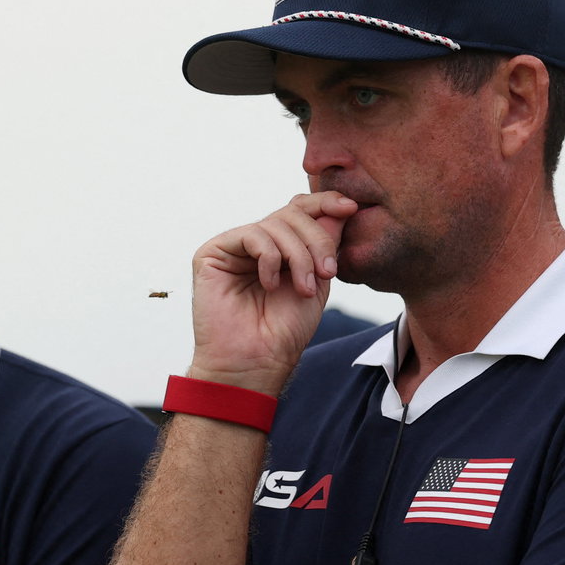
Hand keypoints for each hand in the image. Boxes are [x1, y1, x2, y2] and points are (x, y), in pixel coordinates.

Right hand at [190, 192, 358, 392]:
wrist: (256, 361)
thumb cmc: (284, 331)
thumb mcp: (317, 281)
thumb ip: (325, 244)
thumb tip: (341, 207)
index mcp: (280, 248)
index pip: (301, 211)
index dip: (326, 203)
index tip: (351, 208)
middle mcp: (255, 244)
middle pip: (292, 213)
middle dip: (317, 240)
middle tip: (326, 273)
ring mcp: (233, 247)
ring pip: (275, 223)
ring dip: (298, 256)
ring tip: (301, 289)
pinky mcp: (212, 253)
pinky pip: (252, 235)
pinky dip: (270, 258)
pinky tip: (269, 284)